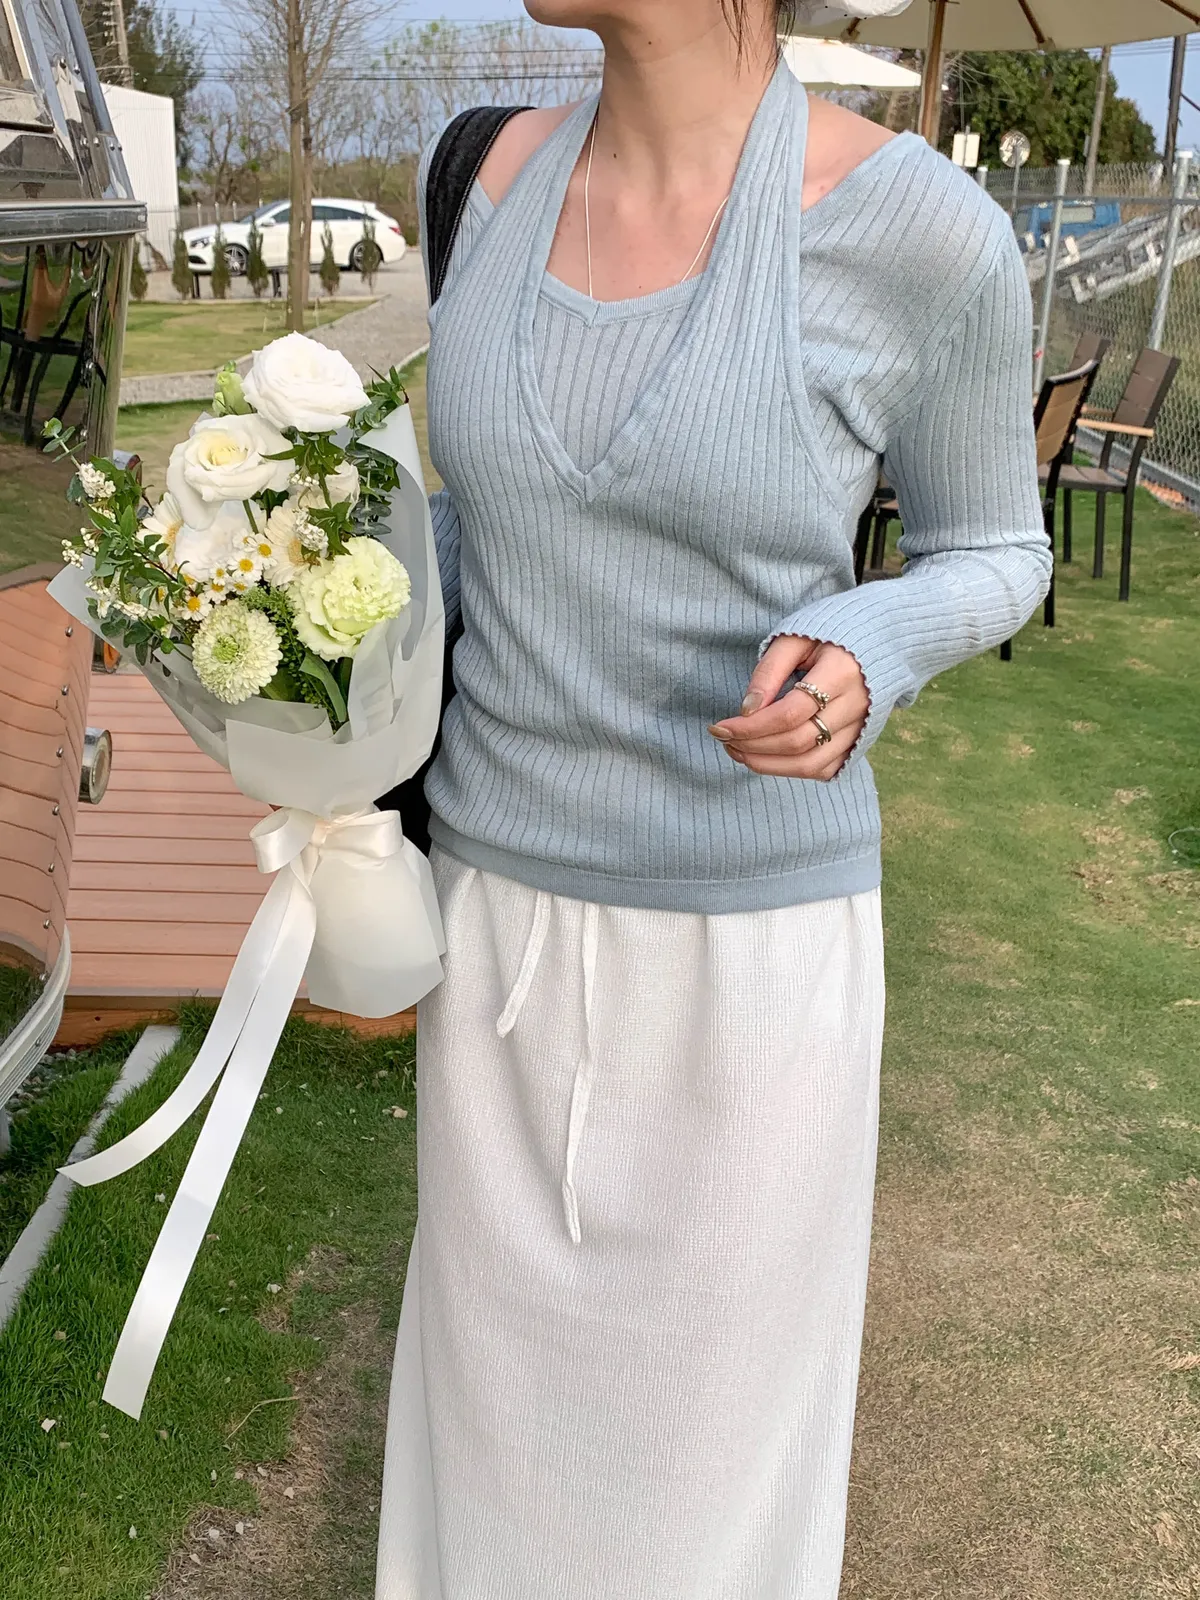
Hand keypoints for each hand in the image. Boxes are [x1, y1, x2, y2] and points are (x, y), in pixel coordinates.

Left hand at [708, 636, 868, 780]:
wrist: (879, 638)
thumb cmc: (828, 633)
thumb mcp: (794, 639)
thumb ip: (769, 672)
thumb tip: (746, 710)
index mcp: (842, 672)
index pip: (790, 713)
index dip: (751, 726)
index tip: (720, 727)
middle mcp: (857, 705)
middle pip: (797, 742)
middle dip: (753, 746)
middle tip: (723, 739)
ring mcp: (861, 727)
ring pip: (810, 764)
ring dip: (768, 764)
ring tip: (738, 751)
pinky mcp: (860, 740)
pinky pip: (824, 769)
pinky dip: (791, 770)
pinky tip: (767, 758)